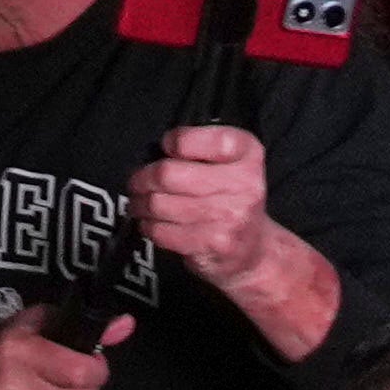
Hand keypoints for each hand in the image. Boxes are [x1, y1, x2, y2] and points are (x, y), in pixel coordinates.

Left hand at [137, 118, 284, 287]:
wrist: (253, 249)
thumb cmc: (231, 197)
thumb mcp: (228, 161)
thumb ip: (199, 146)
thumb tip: (155, 151)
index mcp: (247, 153)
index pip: (209, 139)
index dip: (179, 141)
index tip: (167, 147)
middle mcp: (244, 184)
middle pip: (169, 174)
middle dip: (143, 177)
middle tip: (136, 181)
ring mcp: (231, 217)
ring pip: (160, 205)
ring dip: (141, 204)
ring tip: (139, 203)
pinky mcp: (215, 244)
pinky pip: (163, 232)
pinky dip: (149, 227)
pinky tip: (151, 224)